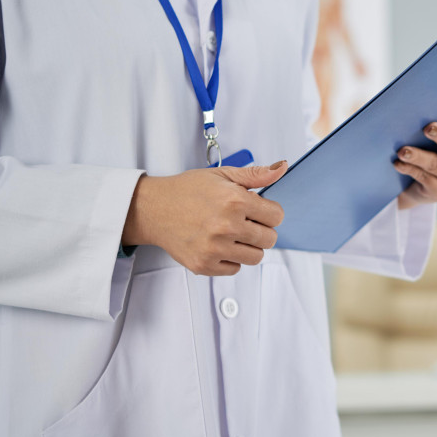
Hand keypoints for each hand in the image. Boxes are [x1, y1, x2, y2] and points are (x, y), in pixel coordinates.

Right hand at [121, 161, 287, 274]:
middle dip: (261, 230)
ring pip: (256, 257)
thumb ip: (256, 174)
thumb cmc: (188, 190)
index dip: (269, 212)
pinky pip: (235, 268)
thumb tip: (283, 167)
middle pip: (269, 239)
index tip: (256, 210)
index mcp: (234, 201)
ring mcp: (215, 248)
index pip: (276, 216)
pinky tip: (218, 244)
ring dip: (248, 246)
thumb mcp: (223, 175)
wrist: (154, 209)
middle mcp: (226, 226)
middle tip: (243, 222)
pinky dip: (230, 259)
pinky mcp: (204, 265)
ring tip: (231, 234)